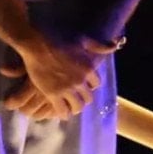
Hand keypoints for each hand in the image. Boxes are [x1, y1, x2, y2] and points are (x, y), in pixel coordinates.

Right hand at [0, 32, 116, 119]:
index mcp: (88, 69)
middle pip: (88, 98)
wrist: (37, 45)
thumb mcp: (83, 40)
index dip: (91, 86)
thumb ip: (99, 45)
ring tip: (71, 108)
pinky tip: (61, 114)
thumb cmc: (59, 39)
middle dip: (84, 99)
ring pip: (77, 106)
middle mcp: (80, 81)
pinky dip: (63, 113)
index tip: (86, 86)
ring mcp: (67, 89)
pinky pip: (62, 110)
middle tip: (78, 99)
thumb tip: (115, 44)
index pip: (96, 84)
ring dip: (75, 108)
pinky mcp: (53, 94)